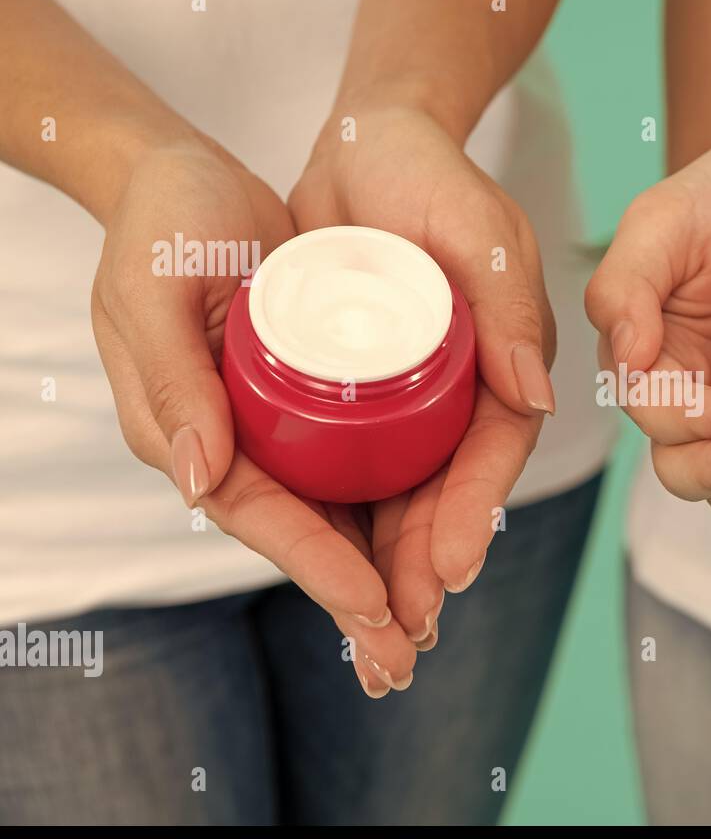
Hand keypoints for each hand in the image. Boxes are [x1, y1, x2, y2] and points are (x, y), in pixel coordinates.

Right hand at [91, 137, 417, 696]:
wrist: (184, 178)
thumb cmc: (161, 226)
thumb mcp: (153, 292)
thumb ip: (171, 384)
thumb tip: (199, 484)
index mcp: (192, 433)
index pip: (264, 516)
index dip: (318, 565)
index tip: (374, 606)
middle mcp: (236, 443)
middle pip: (306, 534)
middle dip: (354, 600)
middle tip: (404, 660)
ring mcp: (279, 426)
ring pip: (338, 513)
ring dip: (382, 572)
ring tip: (427, 629)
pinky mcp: (313, 402)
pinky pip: (356, 466)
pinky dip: (390, 511)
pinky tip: (429, 549)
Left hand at [289, 93, 555, 642]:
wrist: (363, 143)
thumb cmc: (429, 172)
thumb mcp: (478, 226)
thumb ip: (510, 302)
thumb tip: (540, 394)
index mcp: (510, 363)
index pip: (495, 453)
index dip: (474, 513)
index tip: (447, 570)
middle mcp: (472, 390)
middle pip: (452, 492)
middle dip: (430, 565)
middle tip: (403, 631)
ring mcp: (422, 398)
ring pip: (408, 495)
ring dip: (391, 566)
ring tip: (370, 634)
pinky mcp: (375, 396)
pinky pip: (363, 467)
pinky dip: (349, 522)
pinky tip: (328, 569)